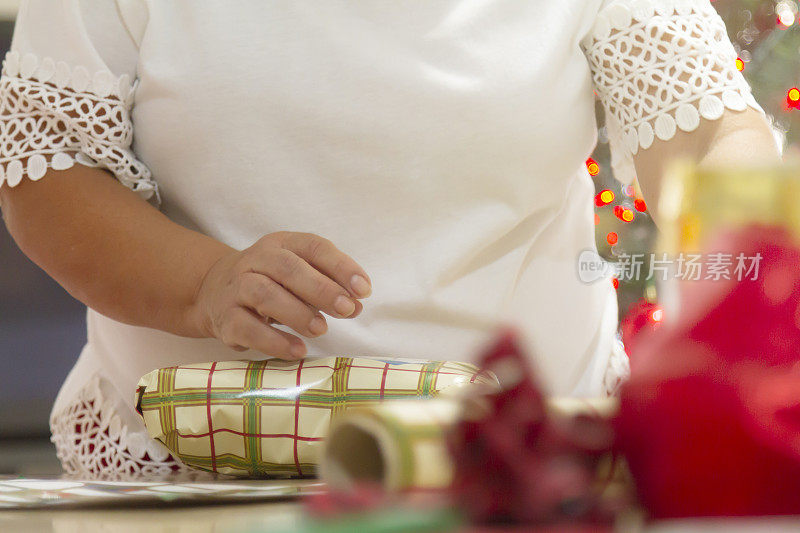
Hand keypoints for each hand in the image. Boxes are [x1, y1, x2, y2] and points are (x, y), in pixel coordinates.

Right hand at [192, 231, 370, 358]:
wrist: (214, 291)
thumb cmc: (272, 282)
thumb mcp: (300, 275)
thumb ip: (329, 286)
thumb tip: (357, 304)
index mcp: (281, 243)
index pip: (313, 247)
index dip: (340, 267)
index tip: (364, 289)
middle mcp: (256, 260)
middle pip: (288, 268)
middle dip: (321, 289)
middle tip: (346, 309)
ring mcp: (237, 287)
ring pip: (264, 294)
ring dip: (297, 313)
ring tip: (321, 330)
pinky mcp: (225, 318)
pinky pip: (247, 328)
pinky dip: (274, 341)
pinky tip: (297, 350)